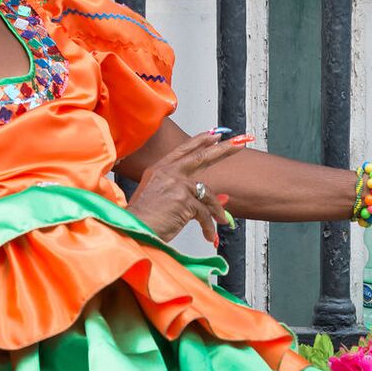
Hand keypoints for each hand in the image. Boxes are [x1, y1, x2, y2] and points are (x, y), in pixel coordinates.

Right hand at [126, 129, 240, 243]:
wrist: (133, 230)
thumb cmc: (143, 219)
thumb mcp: (164, 202)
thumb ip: (190, 196)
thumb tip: (222, 198)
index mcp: (159, 169)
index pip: (183, 150)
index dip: (200, 141)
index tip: (215, 135)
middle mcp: (168, 172)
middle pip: (201, 156)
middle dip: (223, 150)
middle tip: (239, 143)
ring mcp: (176, 184)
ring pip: (207, 193)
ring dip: (217, 210)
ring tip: (221, 221)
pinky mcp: (184, 199)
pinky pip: (204, 213)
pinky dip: (209, 226)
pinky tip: (209, 235)